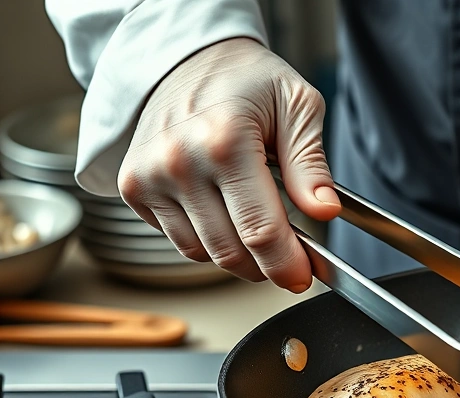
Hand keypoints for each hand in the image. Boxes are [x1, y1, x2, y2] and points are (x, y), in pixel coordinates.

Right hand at [117, 38, 339, 291]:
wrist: (186, 58)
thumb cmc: (248, 80)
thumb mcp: (298, 105)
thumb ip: (311, 163)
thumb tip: (325, 211)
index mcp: (223, 140)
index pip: (260, 229)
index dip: (287, 264)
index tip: (305, 276)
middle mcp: (178, 161)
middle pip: (231, 251)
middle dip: (268, 265)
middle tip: (293, 257)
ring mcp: (148, 177)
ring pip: (205, 254)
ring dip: (240, 256)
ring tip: (261, 226)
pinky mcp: (133, 188)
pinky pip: (181, 241)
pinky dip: (210, 240)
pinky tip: (227, 213)